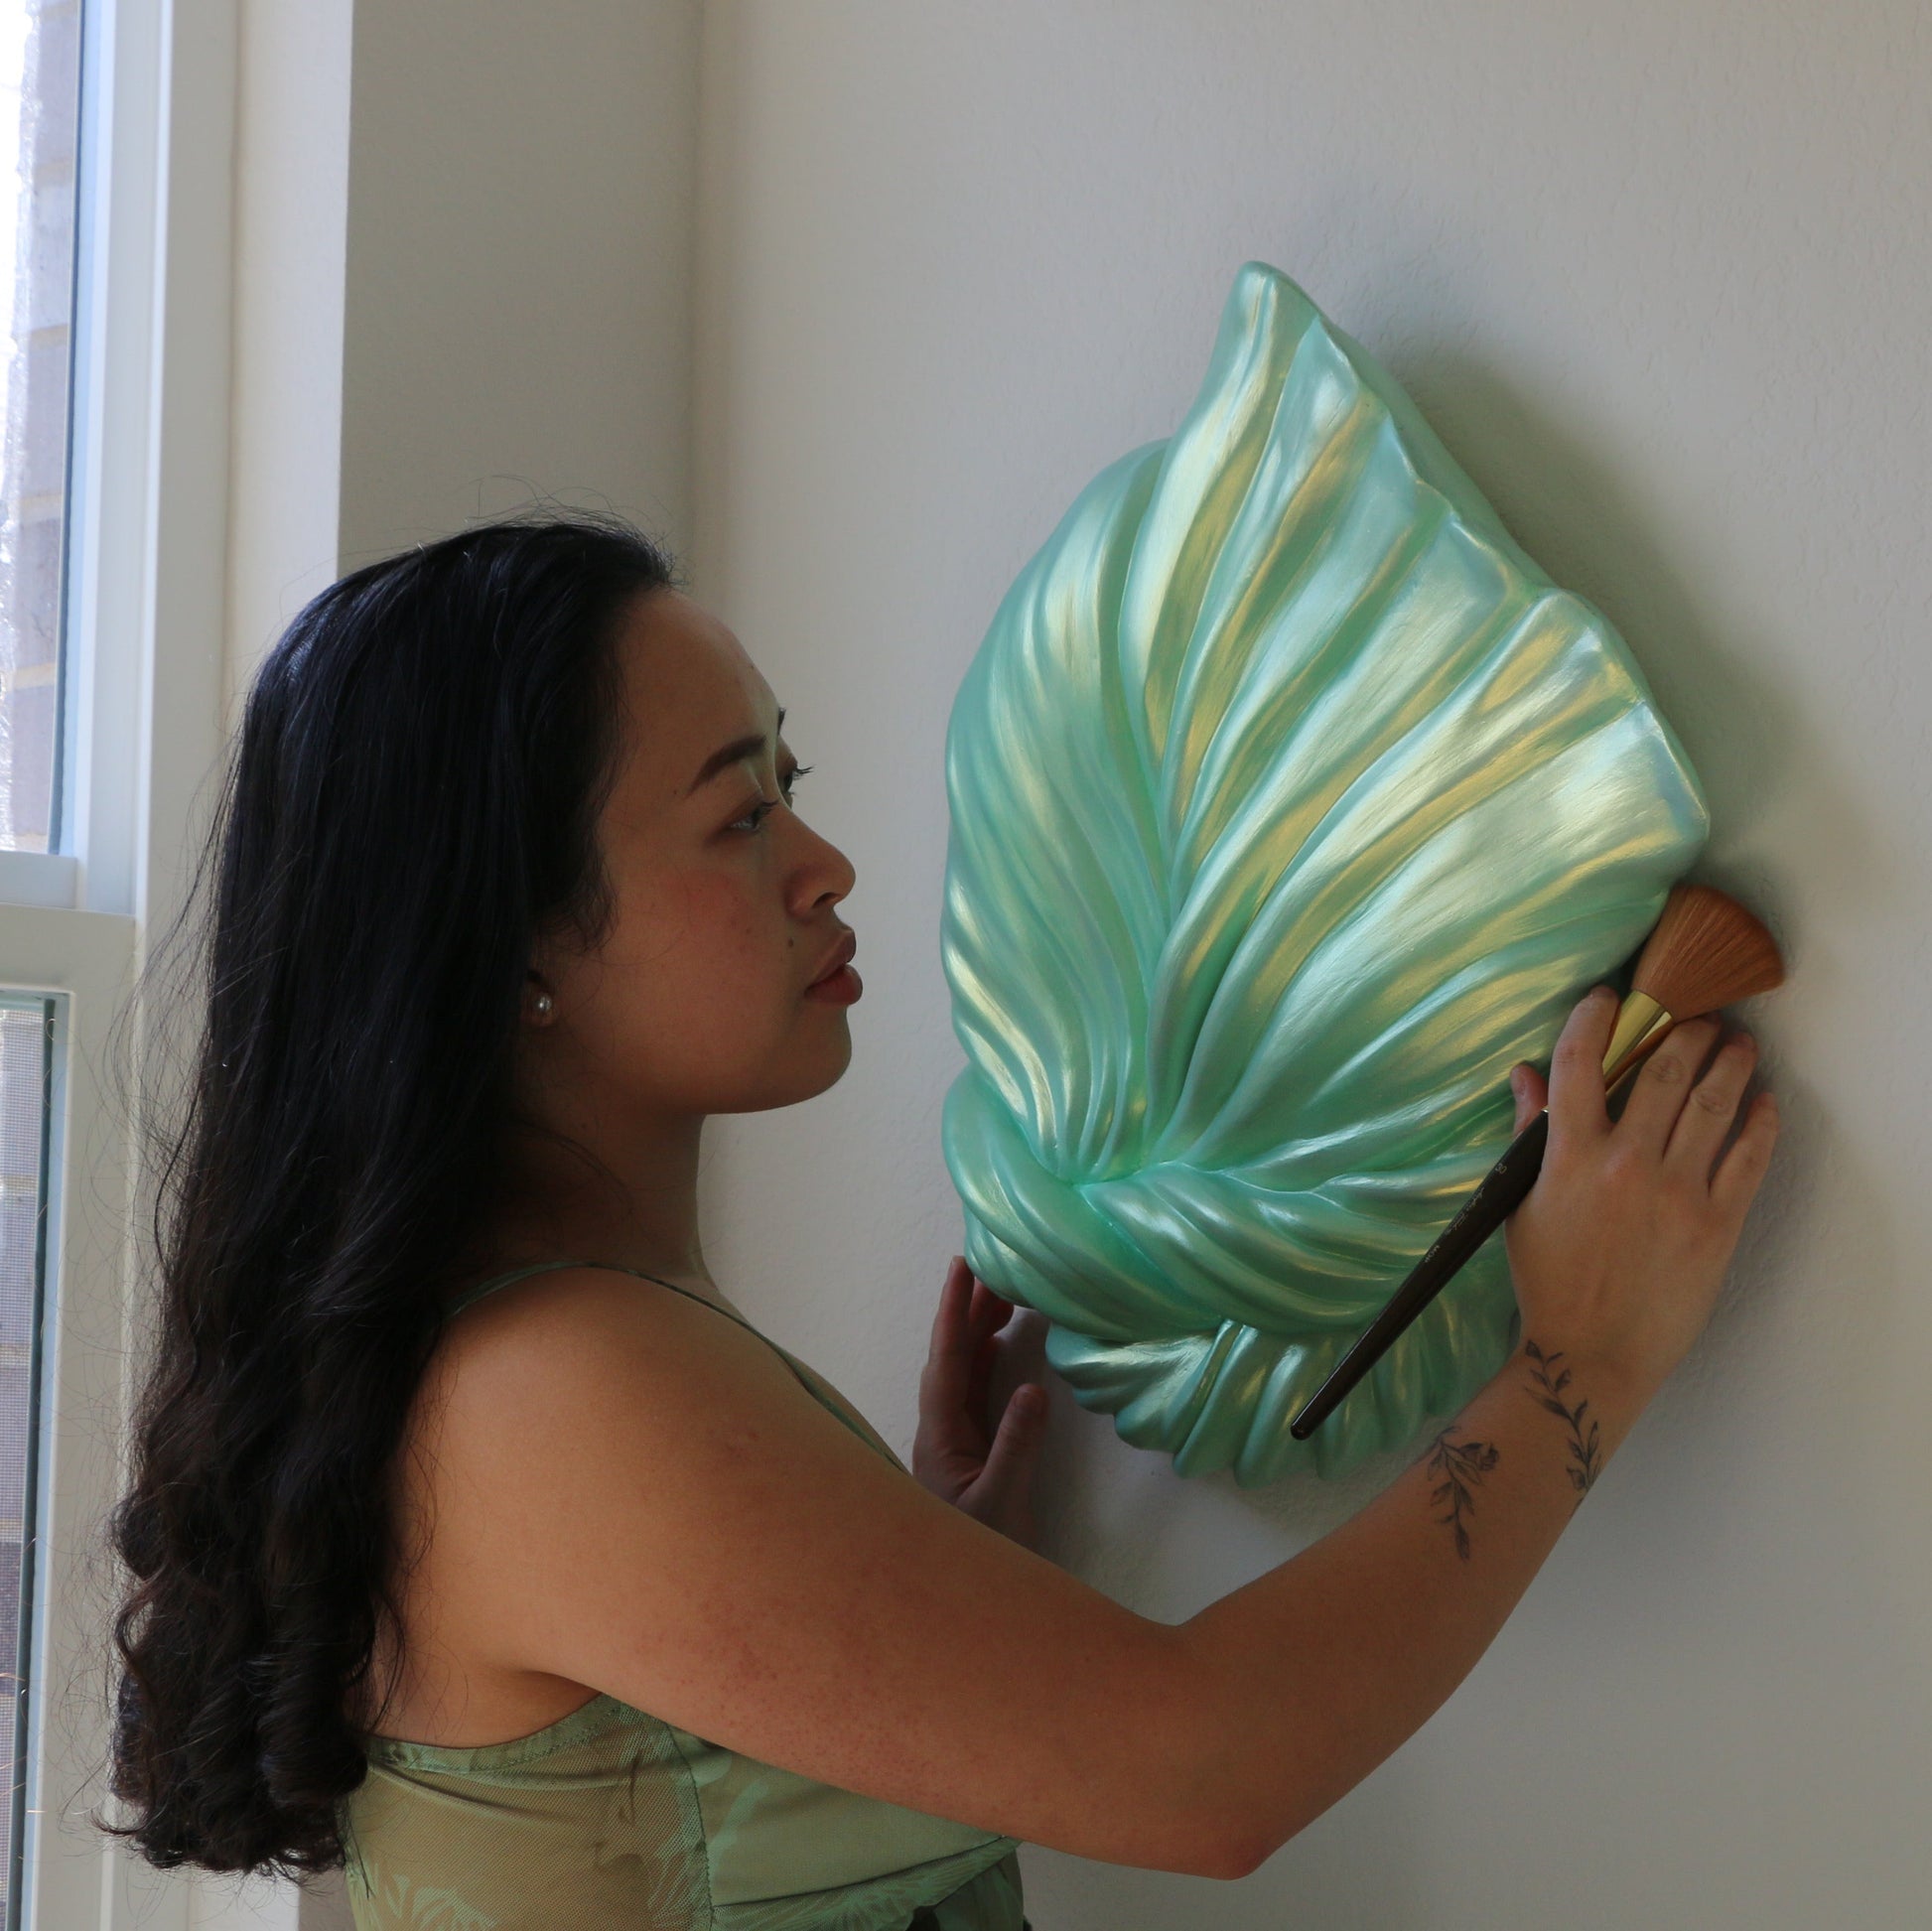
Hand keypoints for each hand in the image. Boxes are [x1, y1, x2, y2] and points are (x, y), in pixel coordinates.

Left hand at [913, 1255, 1048, 1548]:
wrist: (962, 1602)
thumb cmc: (978, 1555)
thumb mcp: (1002, 1503)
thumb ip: (1016, 1447)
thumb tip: (1034, 1388)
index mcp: (940, 1435)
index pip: (946, 1361)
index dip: (953, 1313)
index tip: (962, 1269)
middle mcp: (941, 1430)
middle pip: (952, 1358)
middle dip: (967, 1311)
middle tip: (991, 1265)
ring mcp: (953, 1441)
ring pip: (963, 1373)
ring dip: (978, 1332)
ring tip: (1001, 1294)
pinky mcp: (969, 1453)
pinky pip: (975, 1393)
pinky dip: (988, 1362)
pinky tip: (1000, 1346)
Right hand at [1504, 984, 1780, 1407]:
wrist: (1591, 1353)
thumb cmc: (1549, 1282)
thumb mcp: (1522, 1204)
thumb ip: (1530, 1135)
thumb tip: (1525, 1075)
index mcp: (1570, 1157)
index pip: (1581, 1064)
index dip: (1596, 1019)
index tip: (1611, 997)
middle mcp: (1626, 1164)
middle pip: (1662, 1072)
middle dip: (1683, 1032)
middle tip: (1696, 1015)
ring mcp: (1676, 1193)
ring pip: (1711, 1105)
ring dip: (1728, 1063)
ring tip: (1737, 1043)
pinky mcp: (1716, 1224)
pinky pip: (1747, 1159)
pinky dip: (1760, 1124)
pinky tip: (1764, 1102)